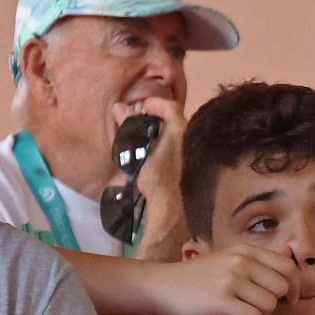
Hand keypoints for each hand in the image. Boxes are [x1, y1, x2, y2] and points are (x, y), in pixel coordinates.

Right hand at [113, 96, 187, 258]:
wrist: (175, 211)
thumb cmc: (158, 179)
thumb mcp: (140, 151)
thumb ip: (130, 127)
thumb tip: (119, 107)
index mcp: (182, 129)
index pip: (170, 106)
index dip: (155, 103)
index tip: (141, 107)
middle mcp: (193, 136)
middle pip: (175, 119)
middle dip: (157, 118)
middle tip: (140, 121)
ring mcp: (195, 151)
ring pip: (178, 134)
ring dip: (162, 132)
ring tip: (144, 137)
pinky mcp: (194, 165)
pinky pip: (181, 147)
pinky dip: (168, 145)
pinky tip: (156, 154)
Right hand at [150, 244, 301, 314]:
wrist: (162, 286)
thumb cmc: (198, 277)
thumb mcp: (230, 259)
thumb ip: (260, 258)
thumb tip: (289, 252)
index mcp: (246, 251)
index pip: (288, 266)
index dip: (295, 285)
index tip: (290, 298)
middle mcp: (241, 262)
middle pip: (282, 287)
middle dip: (277, 302)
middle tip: (262, 307)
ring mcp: (230, 280)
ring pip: (270, 304)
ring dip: (263, 314)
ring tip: (248, 313)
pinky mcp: (220, 301)